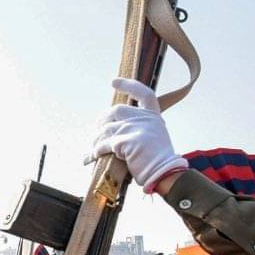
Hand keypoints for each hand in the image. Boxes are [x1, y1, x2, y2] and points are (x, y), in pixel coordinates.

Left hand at [90, 78, 187, 192]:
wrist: (164, 172)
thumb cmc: (156, 160)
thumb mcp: (153, 135)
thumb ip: (139, 126)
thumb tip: (111, 127)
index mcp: (154, 116)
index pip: (144, 93)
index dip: (129, 85)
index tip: (114, 82)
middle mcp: (145, 118)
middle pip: (116, 110)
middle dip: (102, 120)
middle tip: (96, 132)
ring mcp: (135, 127)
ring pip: (106, 129)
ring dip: (96, 140)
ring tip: (92, 149)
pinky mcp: (125, 140)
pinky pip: (104, 144)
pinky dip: (95, 151)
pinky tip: (91, 157)